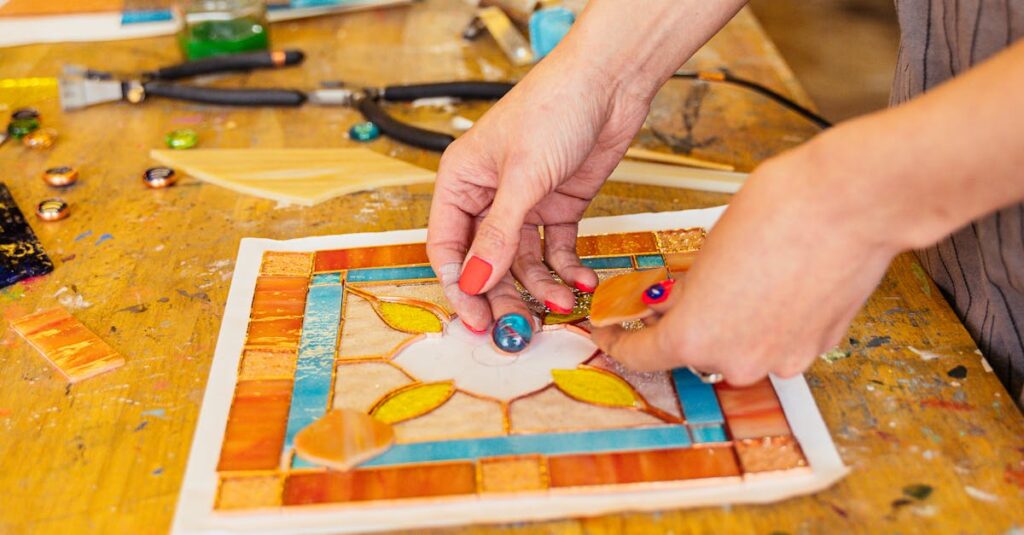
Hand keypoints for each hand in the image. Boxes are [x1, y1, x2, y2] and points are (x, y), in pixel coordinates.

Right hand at [427, 54, 652, 332]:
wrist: (610, 81)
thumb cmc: (553, 108)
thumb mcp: (522, 177)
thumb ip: (498, 234)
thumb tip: (475, 283)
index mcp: (461, 182)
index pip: (447, 247)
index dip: (460, 286)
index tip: (476, 319)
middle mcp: (489, 196)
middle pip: (487, 262)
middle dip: (503, 295)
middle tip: (520, 328)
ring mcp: (526, 203)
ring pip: (524, 261)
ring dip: (542, 286)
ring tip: (564, 304)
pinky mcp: (560, 205)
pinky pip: (558, 249)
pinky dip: (569, 268)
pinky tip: (583, 282)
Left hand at [592, 143, 900, 384]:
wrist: (850, 203)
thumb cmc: (779, 211)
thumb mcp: (705, 250)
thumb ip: (685, 290)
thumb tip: (676, 304)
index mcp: (694, 337)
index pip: (641, 356)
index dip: (620, 341)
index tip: (612, 332)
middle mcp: (737, 361)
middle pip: (695, 352)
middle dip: (687, 324)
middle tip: (685, 292)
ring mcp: (783, 358)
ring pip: (740, 349)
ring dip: (732, 324)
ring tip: (742, 278)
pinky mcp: (819, 347)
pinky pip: (779, 341)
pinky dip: (770, 321)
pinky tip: (776, 284)